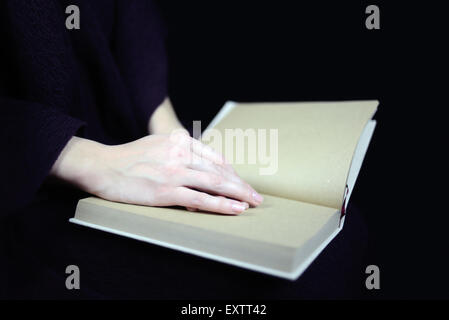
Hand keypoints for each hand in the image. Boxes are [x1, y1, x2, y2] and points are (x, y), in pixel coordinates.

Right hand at [51, 132, 262, 214]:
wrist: (102, 165)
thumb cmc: (129, 157)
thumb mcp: (157, 143)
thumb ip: (180, 150)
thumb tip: (202, 166)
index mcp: (179, 141)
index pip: (214, 157)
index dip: (232, 173)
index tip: (241, 183)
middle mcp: (180, 153)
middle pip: (219, 170)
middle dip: (242, 184)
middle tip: (257, 196)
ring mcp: (174, 172)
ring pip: (215, 183)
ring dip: (239, 194)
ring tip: (253, 203)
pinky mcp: (166, 191)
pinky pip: (200, 199)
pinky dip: (221, 205)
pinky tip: (235, 209)